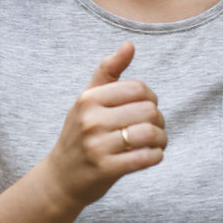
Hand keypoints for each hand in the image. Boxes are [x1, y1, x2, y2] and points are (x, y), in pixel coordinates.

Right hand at [45, 42, 166, 207]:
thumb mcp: (87, 100)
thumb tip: (129, 44)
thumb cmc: (79, 134)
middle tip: (153, 128)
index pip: (137, 88)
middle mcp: (90, 120)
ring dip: (161, 139)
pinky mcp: (106, 169)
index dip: (150, 97)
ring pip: (151, 134)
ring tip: (156, 142)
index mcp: (87, 99)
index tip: (146, 108)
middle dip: (159, 120)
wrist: (61, 178)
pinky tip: (152, 155)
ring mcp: (97, 146)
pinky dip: (156, 156)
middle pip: (148, 110)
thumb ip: (108, 71)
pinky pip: (147, 157)